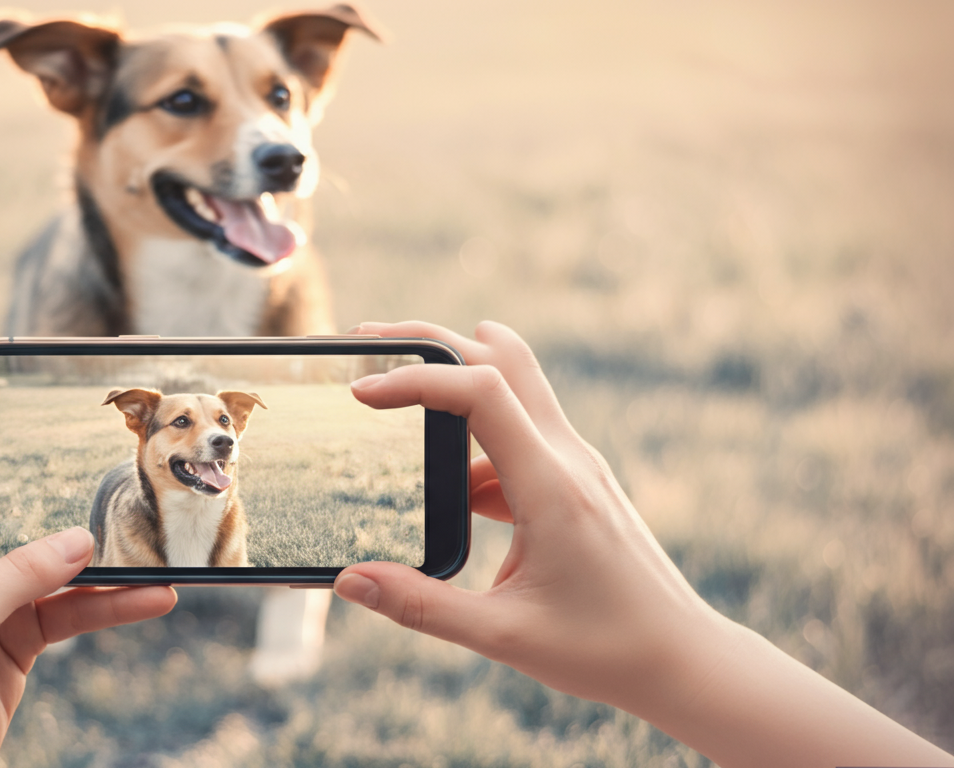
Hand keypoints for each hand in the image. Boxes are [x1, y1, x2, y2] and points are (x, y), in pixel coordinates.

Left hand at [0, 300, 176, 767]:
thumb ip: (21, 576)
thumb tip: (84, 540)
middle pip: (6, 475)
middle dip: (47, 442)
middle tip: (100, 406)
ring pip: (54, 546)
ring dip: (103, 543)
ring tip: (158, 528)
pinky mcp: (13, 633)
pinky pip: (73, 603)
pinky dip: (113, 600)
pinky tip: (159, 597)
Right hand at [334, 320, 952, 767]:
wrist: (684, 659)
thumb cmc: (604, 651)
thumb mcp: (501, 636)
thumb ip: (419, 606)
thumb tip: (347, 582)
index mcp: (551, 486)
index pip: (480, 392)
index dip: (415, 380)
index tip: (360, 392)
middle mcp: (567, 459)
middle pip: (499, 356)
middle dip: (427, 340)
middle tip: (366, 339)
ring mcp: (575, 465)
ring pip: (512, 385)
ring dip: (453, 377)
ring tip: (389, 396)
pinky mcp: (575, 481)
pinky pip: (517, 434)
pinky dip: (472, 437)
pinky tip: (442, 483)